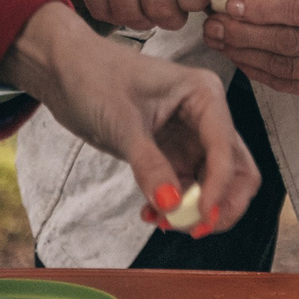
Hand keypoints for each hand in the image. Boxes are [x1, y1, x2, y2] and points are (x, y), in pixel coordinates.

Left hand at [0, 3, 259, 237]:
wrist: (62, 70)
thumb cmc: (93, 77)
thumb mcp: (121, 123)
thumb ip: (149, 165)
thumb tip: (170, 205)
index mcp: (204, 94)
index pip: (226, 149)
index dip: (218, 188)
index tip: (198, 217)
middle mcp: (204, 116)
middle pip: (235, 169)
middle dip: (220, 203)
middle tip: (194, 228)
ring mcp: (189, 136)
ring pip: (212, 184)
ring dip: (194, 209)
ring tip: (161, 222)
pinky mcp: (170, 152)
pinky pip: (185, 188)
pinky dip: (174, 205)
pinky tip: (149, 214)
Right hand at [70, 0, 212, 31]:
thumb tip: (207, 6)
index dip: (193, 1)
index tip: (190, 0)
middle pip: (159, 4)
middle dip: (168, 18)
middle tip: (168, 11)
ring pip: (129, 12)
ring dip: (141, 20)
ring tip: (146, 7)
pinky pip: (102, 9)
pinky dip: (115, 15)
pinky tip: (124, 1)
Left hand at [201, 0, 298, 100]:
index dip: (264, 9)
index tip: (230, 3)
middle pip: (292, 43)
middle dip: (244, 34)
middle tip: (212, 24)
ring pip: (288, 68)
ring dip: (245, 54)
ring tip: (218, 40)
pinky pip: (293, 84)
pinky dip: (261, 71)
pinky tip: (240, 56)